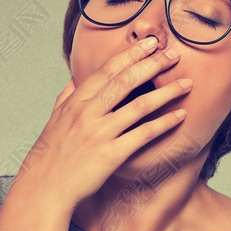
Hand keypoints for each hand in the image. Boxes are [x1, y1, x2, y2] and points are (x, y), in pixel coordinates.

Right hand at [16, 38, 191, 208]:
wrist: (44, 187)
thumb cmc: (51, 154)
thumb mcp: (55, 119)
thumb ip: (68, 96)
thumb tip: (75, 78)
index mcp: (76, 101)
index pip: (108, 69)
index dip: (132, 53)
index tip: (150, 43)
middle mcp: (88, 113)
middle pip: (126, 81)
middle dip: (153, 64)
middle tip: (174, 55)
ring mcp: (100, 133)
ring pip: (139, 105)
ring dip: (166, 92)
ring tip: (186, 84)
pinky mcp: (110, 155)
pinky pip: (143, 135)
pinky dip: (163, 124)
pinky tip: (180, 116)